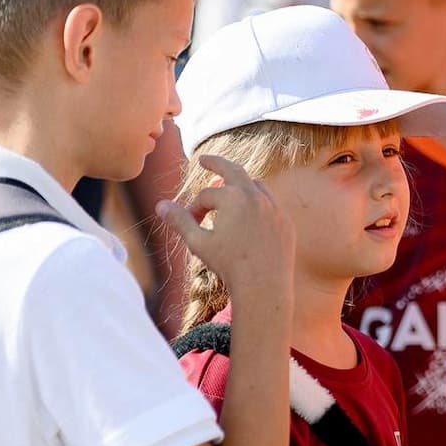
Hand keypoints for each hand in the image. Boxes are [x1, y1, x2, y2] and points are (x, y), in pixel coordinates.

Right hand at [156, 154, 294, 300]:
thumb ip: (180, 221)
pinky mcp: (286, 222)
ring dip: (240, 185)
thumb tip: (160, 205)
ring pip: (255, 186)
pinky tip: (251, 211)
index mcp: (232, 197)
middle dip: (217, 163)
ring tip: (230, 185)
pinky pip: (270, 205)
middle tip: (205, 160)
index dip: (194, 208)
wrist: (264, 285)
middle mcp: (256, 196)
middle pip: (233, 171)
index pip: (206, 195)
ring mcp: (274, 208)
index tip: (190, 224)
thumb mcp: (198, 242)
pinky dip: (257, 204)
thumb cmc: (228, 264)